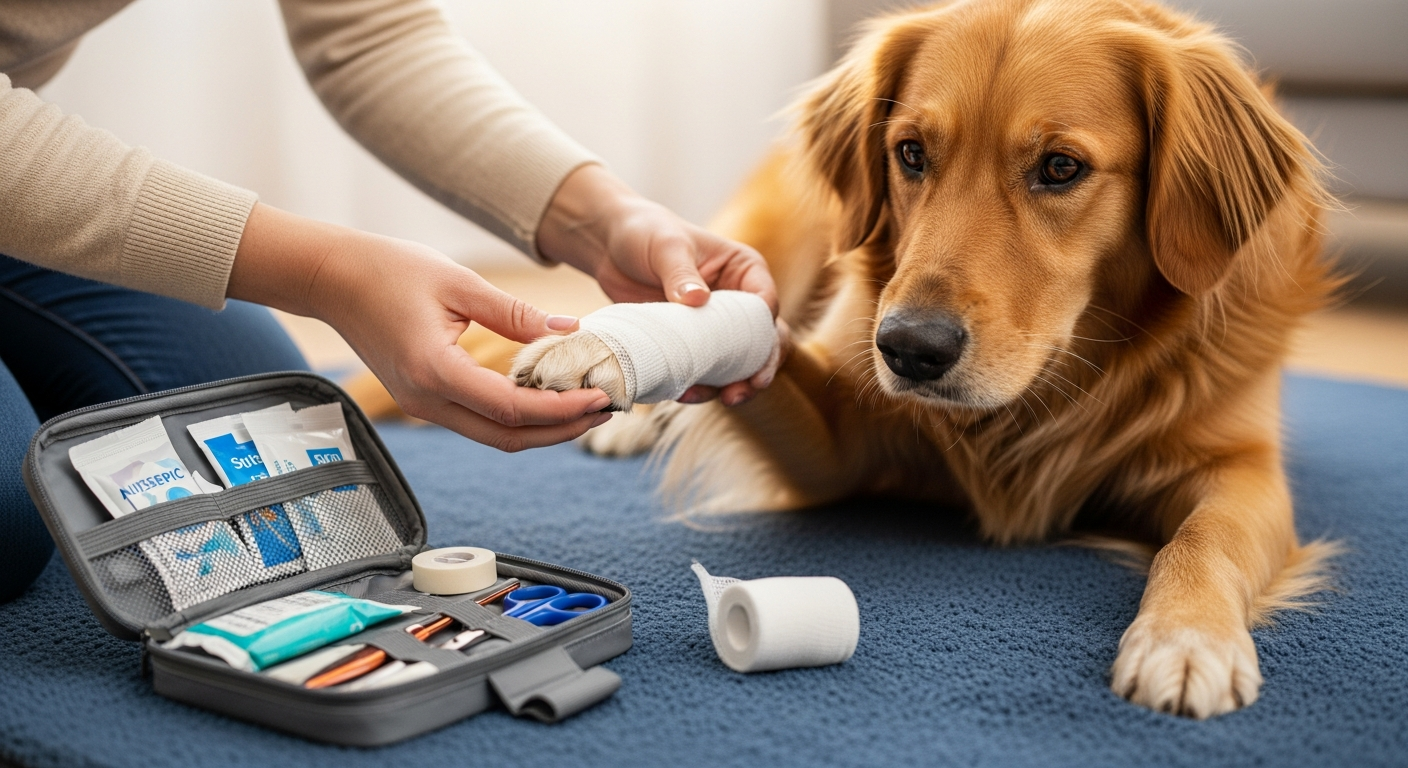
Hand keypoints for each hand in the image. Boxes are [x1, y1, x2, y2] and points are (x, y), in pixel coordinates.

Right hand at [228, 204, 611, 451]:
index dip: (561, 409)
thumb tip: (571, 329)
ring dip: (543, 428)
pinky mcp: (425, 399)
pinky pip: (480, 421)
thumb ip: (515, 313)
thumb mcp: (460, 283)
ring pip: (495, 436)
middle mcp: (428, 401)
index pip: (512, 408)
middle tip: (607, 409)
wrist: (331, 279)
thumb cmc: (388, 271)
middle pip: (508, 437)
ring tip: (586, 406)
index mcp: (436, 372)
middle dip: (562, 430)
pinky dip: (519, 417)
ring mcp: (424, 406)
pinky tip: (548, 396)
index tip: (600, 397)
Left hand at [537, 164, 782, 405]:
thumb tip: (698, 301)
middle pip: (762, 341)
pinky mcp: (692, 343)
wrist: (609, 247)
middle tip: (744, 391)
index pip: (765, 305)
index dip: (765, 333)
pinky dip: (701, 385)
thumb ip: (681, 274)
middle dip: (759, 369)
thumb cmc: (644, 233)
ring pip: (737, 362)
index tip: (756, 356)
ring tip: (715, 398)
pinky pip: (705, 370)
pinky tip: (686, 394)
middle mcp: (737, 300)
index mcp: (743, 270)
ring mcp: (715, 325)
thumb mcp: (666, 248)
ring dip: (731, 384)